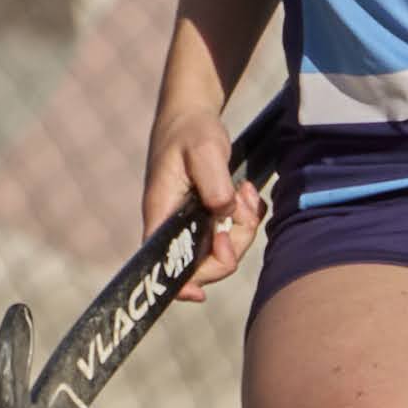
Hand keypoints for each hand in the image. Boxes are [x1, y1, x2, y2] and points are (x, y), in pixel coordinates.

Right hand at [143, 103, 267, 297]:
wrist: (191, 113)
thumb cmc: (191, 130)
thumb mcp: (205, 150)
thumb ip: (215, 184)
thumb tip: (224, 213)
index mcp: (161, 213)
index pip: (163, 262)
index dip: (181, 284)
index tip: (200, 293)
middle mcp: (173, 224)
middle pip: (203, 263)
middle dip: (232, 246)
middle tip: (242, 211)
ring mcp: (190, 222)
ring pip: (222, 249)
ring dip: (242, 226)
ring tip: (245, 192)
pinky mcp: (205, 215)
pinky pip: (230, 234)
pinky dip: (245, 218)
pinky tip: (244, 194)